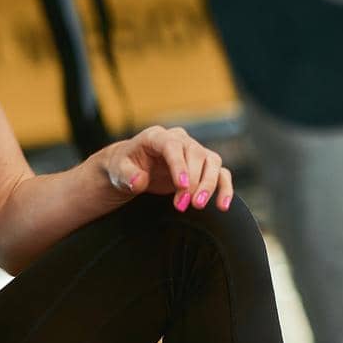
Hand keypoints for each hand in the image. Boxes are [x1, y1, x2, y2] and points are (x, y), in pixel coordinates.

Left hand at [98, 125, 233, 212]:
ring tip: (197, 206)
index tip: (182, 186)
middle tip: (182, 205)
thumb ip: (127, 175)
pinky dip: (224, 188)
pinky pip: (221, 174)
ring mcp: (194, 151)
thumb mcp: (117, 170)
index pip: (173, 146)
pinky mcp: (203, 166)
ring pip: (212, 162)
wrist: (131, 168)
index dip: (179, 165)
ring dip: (209, 185)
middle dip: (192, 182)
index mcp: (158, 136)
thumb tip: (140, 180)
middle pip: (196, 155)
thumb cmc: (124, 166)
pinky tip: (222, 206)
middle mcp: (180, 140)